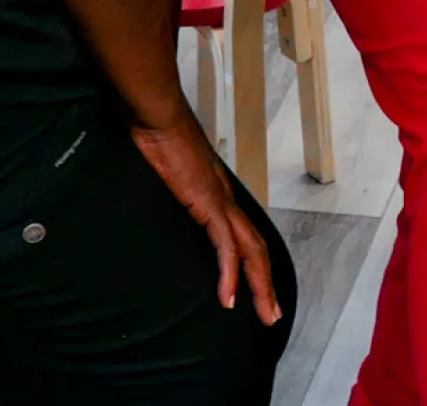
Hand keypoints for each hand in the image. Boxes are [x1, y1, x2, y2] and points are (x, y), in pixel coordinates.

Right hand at [130, 117, 284, 324]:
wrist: (157, 114)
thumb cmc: (156, 135)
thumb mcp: (164, 171)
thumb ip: (170, 188)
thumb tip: (160, 195)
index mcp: (216, 192)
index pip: (243, 233)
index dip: (251, 263)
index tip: (254, 288)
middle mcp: (225, 198)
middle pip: (256, 247)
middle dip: (266, 283)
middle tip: (270, 312)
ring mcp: (219, 200)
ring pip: (250, 250)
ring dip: (259, 285)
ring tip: (263, 313)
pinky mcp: (208, 203)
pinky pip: (224, 247)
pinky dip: (228, 274)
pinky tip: (228, 297)